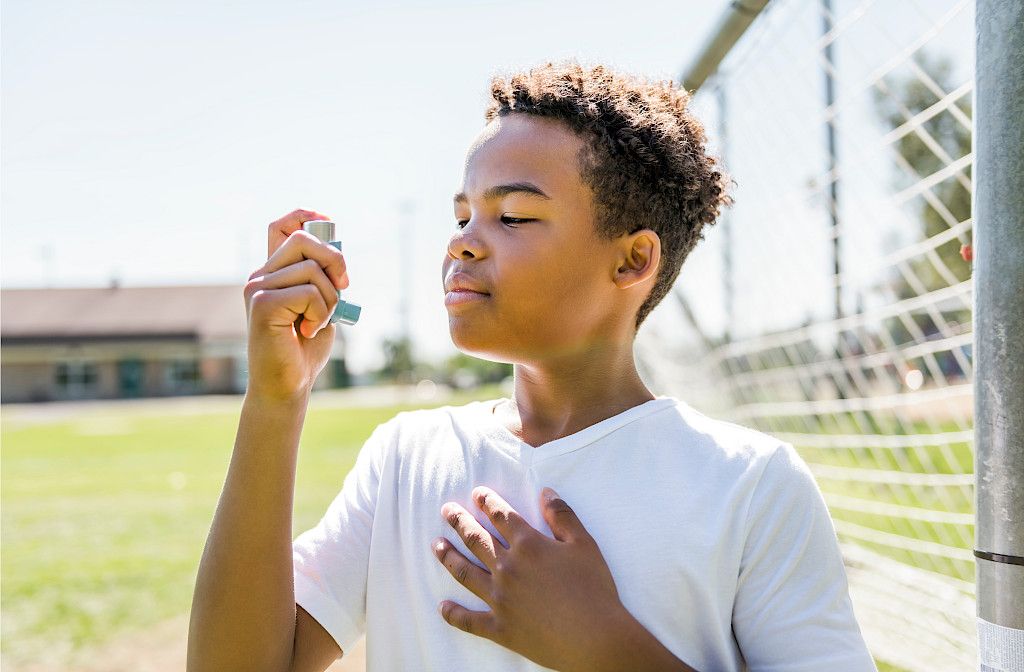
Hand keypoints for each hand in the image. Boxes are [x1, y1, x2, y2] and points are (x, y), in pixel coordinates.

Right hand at [242, 208, 349, 400]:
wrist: (287, 385)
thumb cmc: (304, 348)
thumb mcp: (321, 305)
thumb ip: (323, 279)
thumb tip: (337, 251)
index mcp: (273, 273)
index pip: (281, 226)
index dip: (304, 216)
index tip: (328, 222)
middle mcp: (260, 276)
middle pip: (303, 239)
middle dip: (335, 260)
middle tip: (343, 287)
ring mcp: (257, 288)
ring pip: (312, 269)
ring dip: (330, 299)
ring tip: (317, 322)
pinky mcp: (262, 304)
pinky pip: (310, 292)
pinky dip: (321, 313)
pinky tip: (307, 331)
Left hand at [431, 485, 632, 671]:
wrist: (594, 638)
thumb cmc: (594, 589)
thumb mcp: (584, 544)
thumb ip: (563, 516)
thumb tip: (546, 492)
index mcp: (529, 545)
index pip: (501, 516)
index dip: (487, 502)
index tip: (476, 493)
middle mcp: (508, 567)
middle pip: (476, 539)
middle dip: (459, 522)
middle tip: (446, 510)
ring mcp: (500, 598)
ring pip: (465, 572)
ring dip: (448, 557)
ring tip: (436, 545)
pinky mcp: (499, 627)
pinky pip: (469, 620)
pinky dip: (453, 613)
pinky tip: (442, 606)